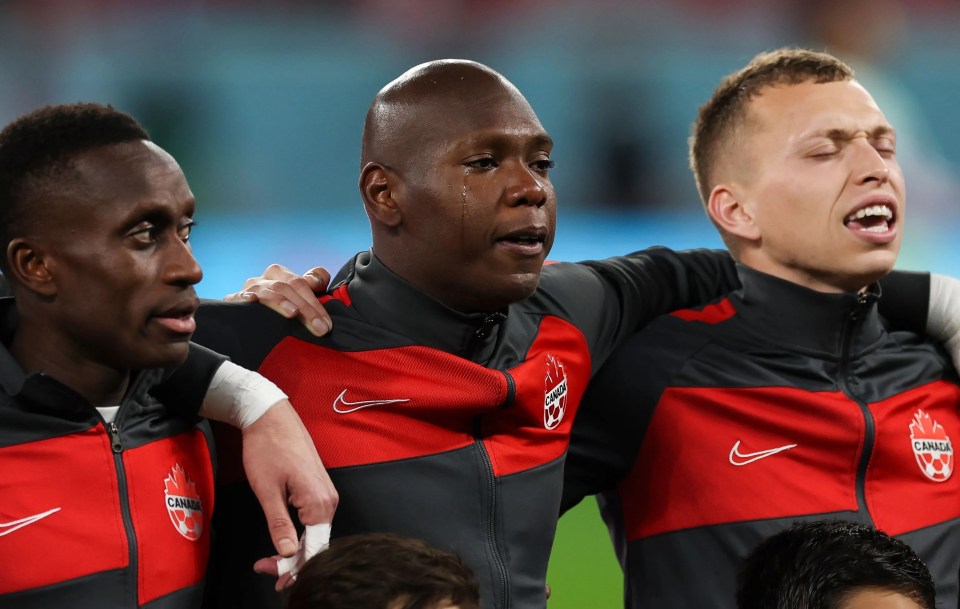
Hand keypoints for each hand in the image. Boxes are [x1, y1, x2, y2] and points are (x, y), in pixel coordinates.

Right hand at [225, 264, 331, 336]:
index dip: (315, 303)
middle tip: (319, 329)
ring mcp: (249, 289)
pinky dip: (244, 297)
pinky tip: (251, 301)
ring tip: (293, 313)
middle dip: (306, 309)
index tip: (327, 324)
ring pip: (268, 292)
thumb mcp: (299, 294)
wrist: (249, 318)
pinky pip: (237, 297)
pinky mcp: (233, 301)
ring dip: (281, 302)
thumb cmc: (282, 306)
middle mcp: (265, 279)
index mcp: (280, 274)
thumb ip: (314, 283)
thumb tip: (317, 280)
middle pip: (288, 288)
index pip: (301, 283)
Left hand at [241, 400, 337, 587]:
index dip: (295, 568)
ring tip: (271, 559)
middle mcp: (329, 499)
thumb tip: (288, 554)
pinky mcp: (319, 487)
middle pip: (316, 542)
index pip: (314, 548)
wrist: (270, 415)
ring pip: (315, 532)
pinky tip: (285, 539)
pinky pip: (313, 519)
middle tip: (265, 568)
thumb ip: (279, 525)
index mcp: (319, 502)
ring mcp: (326, 492)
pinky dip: (300, 533)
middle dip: (293, 560)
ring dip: (296, 547)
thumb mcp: (267, 490)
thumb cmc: (267, 449)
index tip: (274, 577)